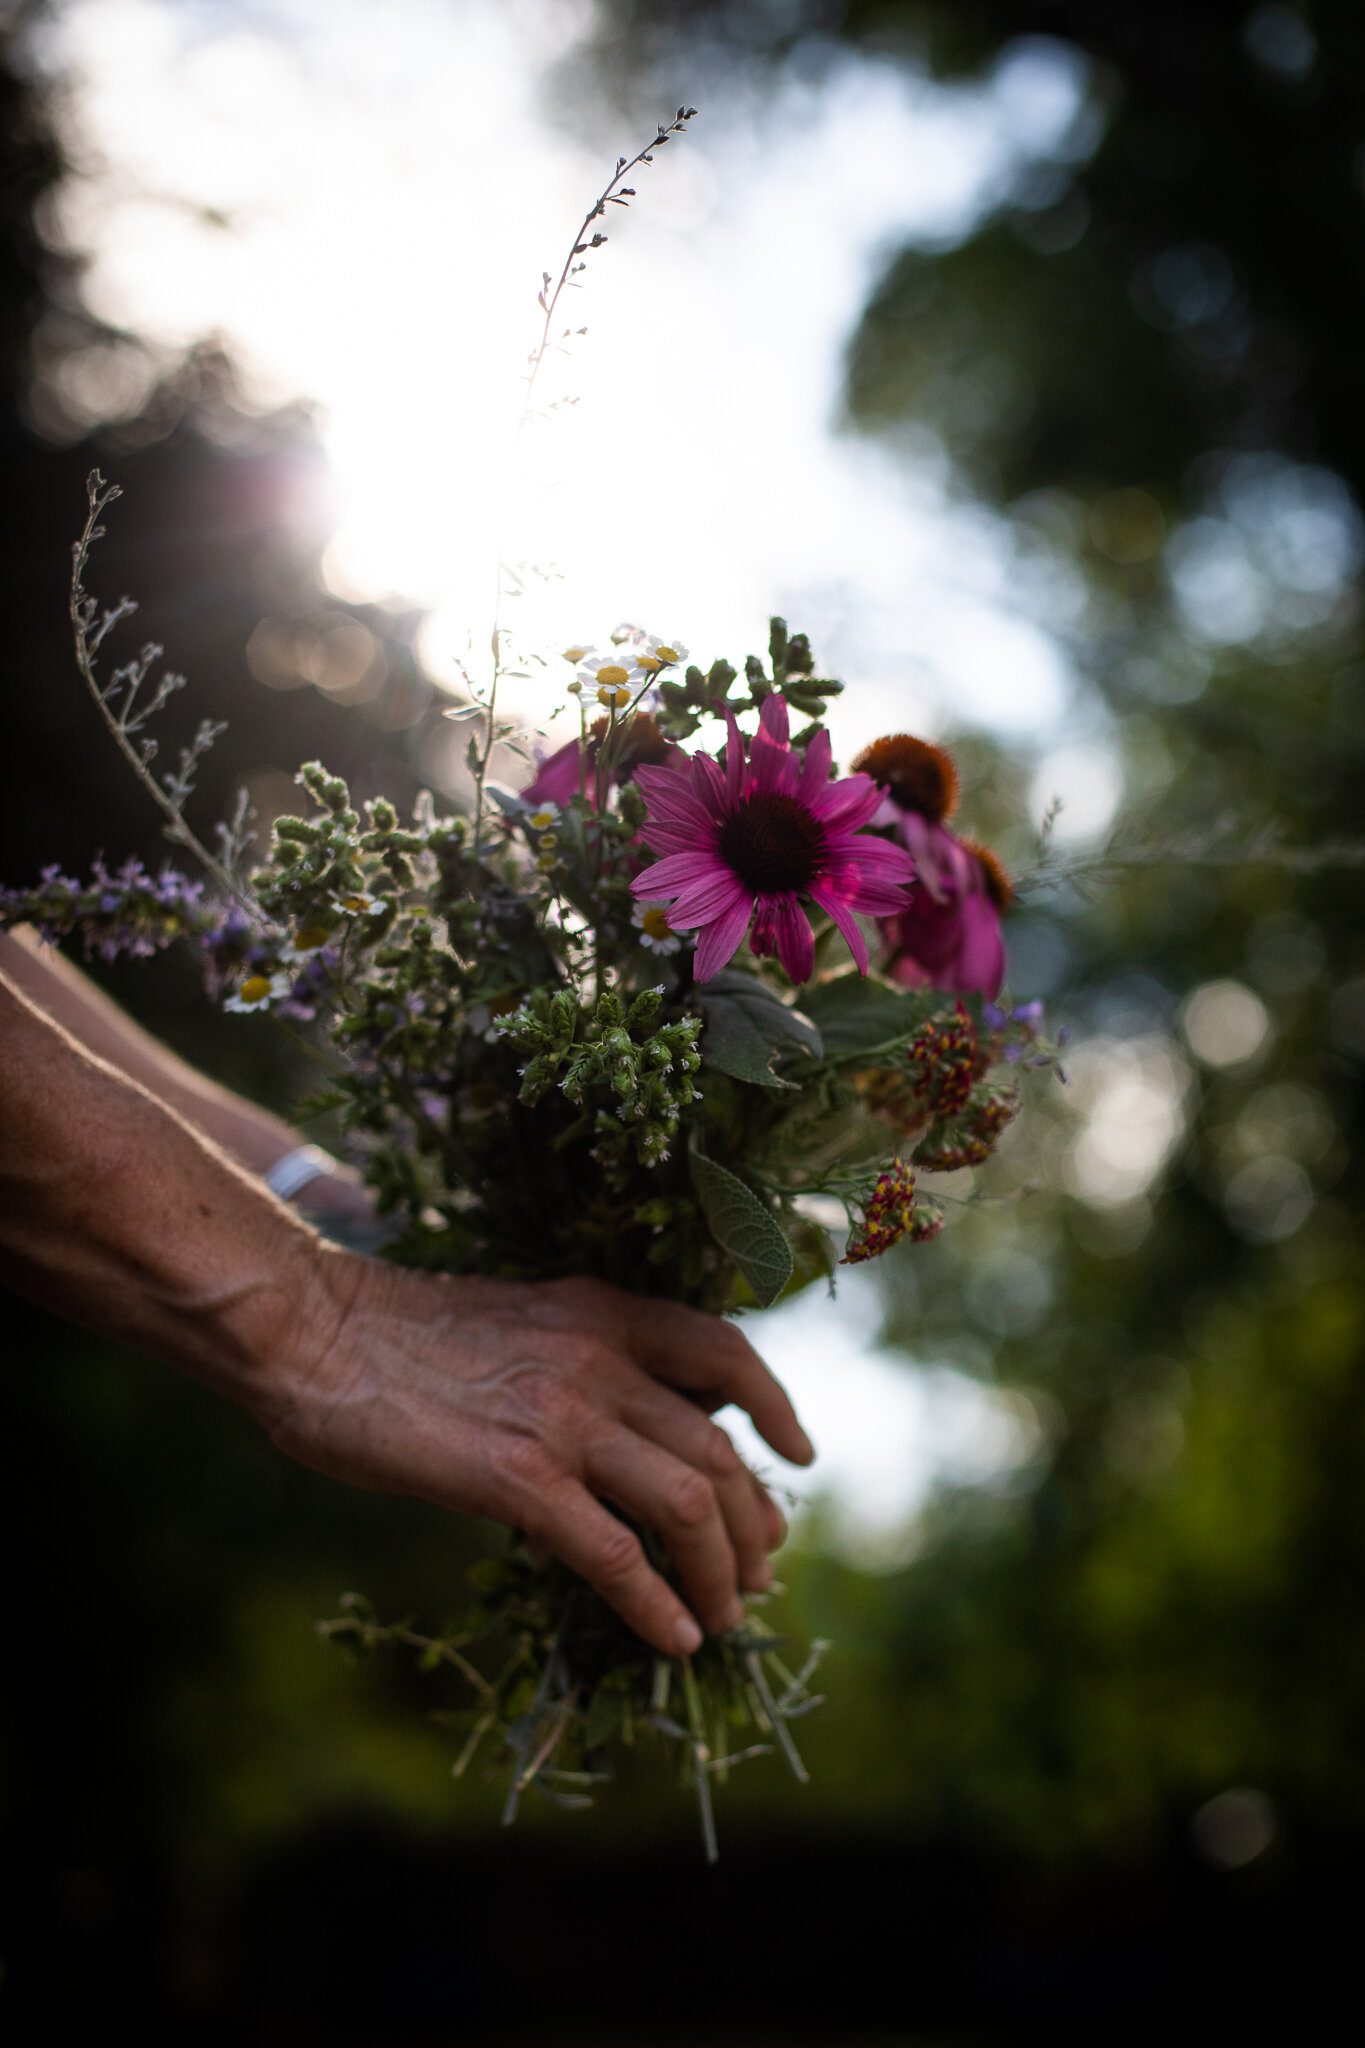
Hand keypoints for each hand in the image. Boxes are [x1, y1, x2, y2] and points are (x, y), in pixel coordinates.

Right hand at [263, 1255, 813, 1655]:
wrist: (312, 1331)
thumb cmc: (398, 1334)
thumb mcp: (522, 1319)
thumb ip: (588, 1360)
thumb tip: (648, 1429)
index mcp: (603, 1310)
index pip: (727, 1354)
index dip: (777, 1408)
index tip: (801, 1458)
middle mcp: (599, 1358)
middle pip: (716, 1449)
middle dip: (752, 1521)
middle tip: (760, 1571)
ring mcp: (561, 1417)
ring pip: (684, 1503)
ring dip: (720, 1570)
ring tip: (726, 1616)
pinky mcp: (514, 1477)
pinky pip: (614, 1553)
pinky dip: (655, 1604)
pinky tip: (671, 1639)